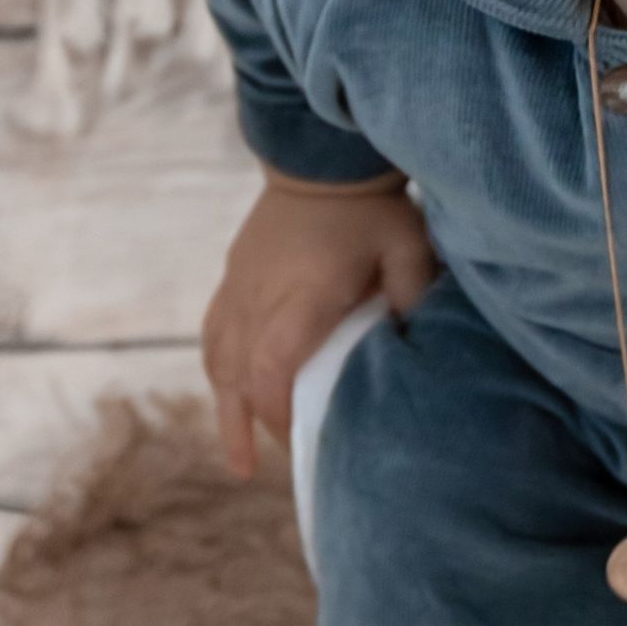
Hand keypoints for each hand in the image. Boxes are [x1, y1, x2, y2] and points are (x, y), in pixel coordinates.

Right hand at [200, 171, 441, 478]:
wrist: (320, 159)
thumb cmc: (371, 208)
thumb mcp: (407, 247)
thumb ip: (412, 297)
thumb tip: (413, 350)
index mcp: (301, 295)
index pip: (273, 364)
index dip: (277, 410)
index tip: (298, 441)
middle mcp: (259, 297)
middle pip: (241, 376)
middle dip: (259, 426)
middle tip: (287, 467)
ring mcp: (239, 289)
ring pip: (219, 362)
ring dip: (229, 411)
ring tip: (242, 460)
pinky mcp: (232, 282)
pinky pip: (213, 338)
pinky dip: (219, 376)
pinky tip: (228, 400)